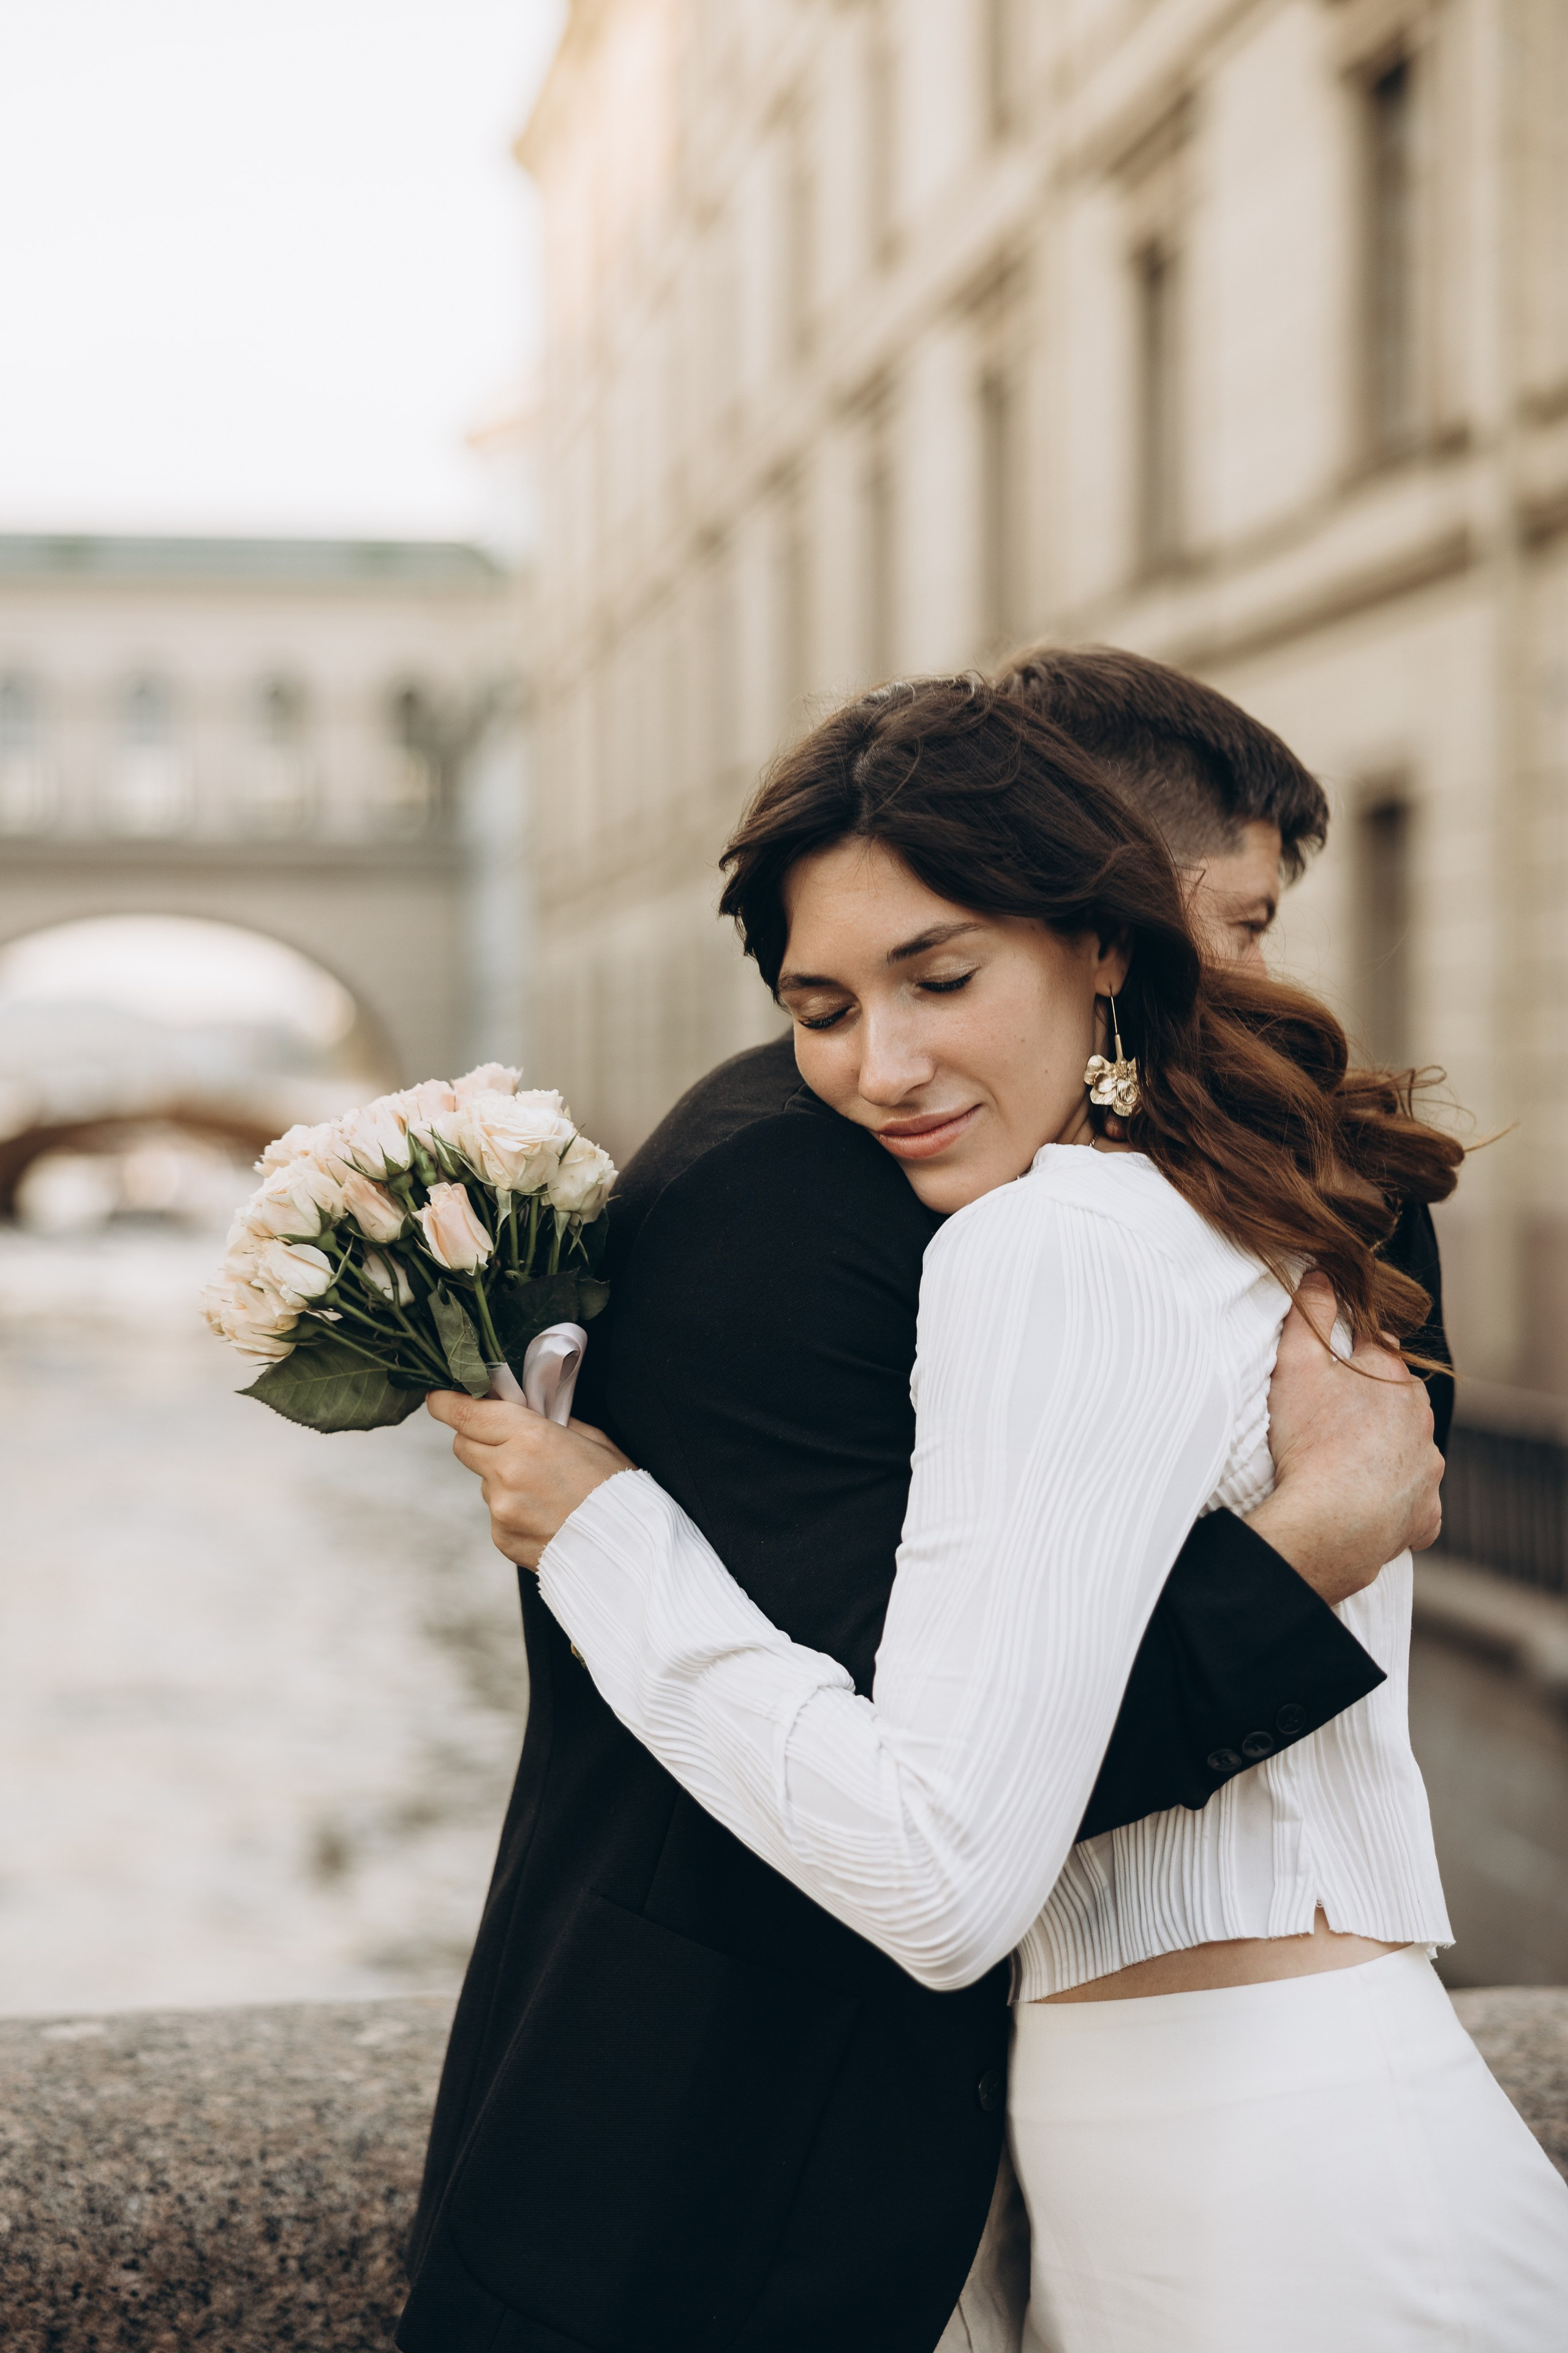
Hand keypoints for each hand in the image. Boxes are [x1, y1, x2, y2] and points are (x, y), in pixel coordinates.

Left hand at [425, 1392, 633, 1569]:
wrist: (628, 1552)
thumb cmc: (617, 1490)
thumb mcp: (592, 1438)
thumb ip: (550, 1420)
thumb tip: (521, 1408)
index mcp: (531, 1437)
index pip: (466, 1413)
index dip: (445, 1401)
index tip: (437, 1395)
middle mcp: (507, 1471)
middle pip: (463, 1443)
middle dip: (478, 1437)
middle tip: (510, 1442)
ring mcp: (501, 1508)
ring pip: (484, 1480)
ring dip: (503, 1478)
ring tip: (546, 1492)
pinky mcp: (501, 1537)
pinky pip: (496, 1513)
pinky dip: (513, 1510)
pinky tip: (545, 1516)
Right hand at [1247, 1272, 1442, 1605]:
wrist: (1329, 1522)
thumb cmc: (1310, 1441)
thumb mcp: (1297, 1364)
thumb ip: (1311, 1314)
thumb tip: (1322, 1273)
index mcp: (1392, 1376)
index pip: (1380, 1347)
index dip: (1356, 1352)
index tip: (1335, 1364)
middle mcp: (1420, 1418)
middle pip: (1399, 1398)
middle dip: (1374, 1402)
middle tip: (1333, 1417)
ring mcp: (1428, 1468)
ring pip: (1410, 1448)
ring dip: (1386, 1450)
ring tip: (1345, 1463)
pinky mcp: (1425, 1513)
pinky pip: (1414, 1501)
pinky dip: (1396, 1499)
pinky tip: (1368, 1503)